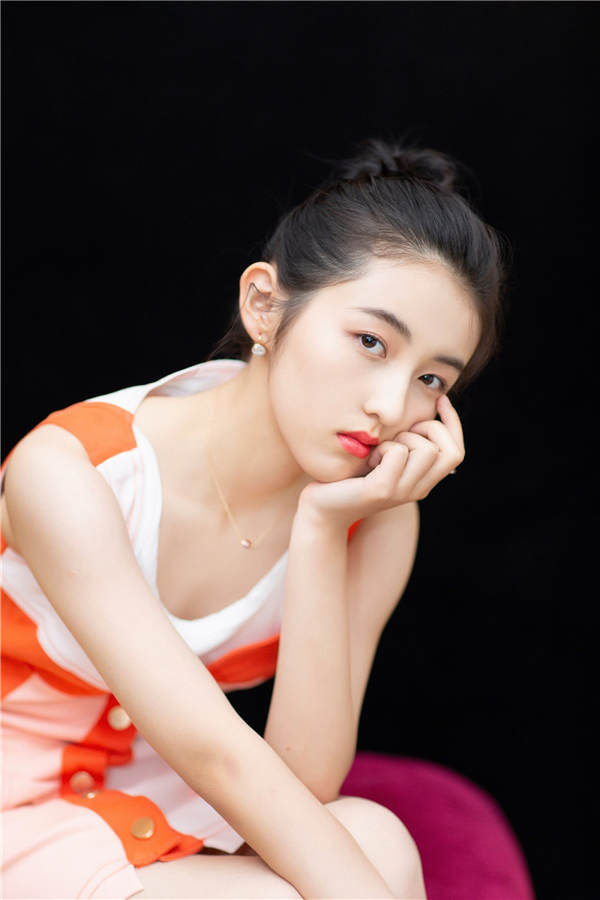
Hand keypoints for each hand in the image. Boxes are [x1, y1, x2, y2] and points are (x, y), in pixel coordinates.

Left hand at [298, 394, 464, 528]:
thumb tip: (426, 406)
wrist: (322, 509)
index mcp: (423, 482)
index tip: (440, 400)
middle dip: (427, 430)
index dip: (453, 423)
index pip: (456, 453)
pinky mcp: (382, 490)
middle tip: (397, 436)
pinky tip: (369, 459)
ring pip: (426, 449)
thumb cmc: (351, 476)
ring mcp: (402, 492)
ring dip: (403, 439)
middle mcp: (418, 490)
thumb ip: (407, 441)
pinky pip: (398, 453)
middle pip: (448, 450)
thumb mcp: (385, 456)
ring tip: (380, 451)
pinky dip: (384, 447)